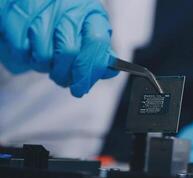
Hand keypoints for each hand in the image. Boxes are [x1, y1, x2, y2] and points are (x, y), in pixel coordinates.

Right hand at [0, 0, 117, 96]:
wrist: (37, 0)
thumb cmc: (66, 19)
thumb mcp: (88, 30)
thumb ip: (98, 51)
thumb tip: (109, 72)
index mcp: (90, 12)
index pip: (97, 43)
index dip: (90, 70)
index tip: (82, 87)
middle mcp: (68, 6)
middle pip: (69, 52)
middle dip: (64, 74)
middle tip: (62, 79)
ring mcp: (42, 8)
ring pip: (43, 54)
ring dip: (44, 67)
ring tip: (45, 60)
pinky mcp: (17, 12)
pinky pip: (20, 49)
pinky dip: (23, 58)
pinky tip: (29, 50)